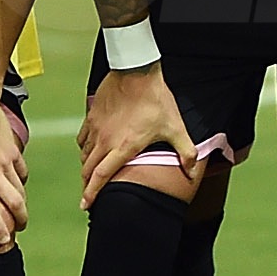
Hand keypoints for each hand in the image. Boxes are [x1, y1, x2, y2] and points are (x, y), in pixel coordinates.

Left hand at [0, 93, 31, 247]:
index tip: (4, 241)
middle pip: (14, 204)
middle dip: (19, 221)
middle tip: (17, 230)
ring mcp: (4, 162)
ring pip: (20, 190)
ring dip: (21, 205)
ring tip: (19, 214)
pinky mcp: (12, 151)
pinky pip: (21, 172)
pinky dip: (21, 183)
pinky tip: (16, 185)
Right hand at [78, 63, 195, 204]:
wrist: (136, 70)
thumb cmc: (156, 99)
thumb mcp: (174, 127)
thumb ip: (185, 151)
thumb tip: (194, 172)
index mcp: (123, 147)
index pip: (101, 176)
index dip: (92, 193)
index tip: (86, 205)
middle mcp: (105, 140)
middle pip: (88, 170)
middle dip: (87, 185)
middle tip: (89, 195)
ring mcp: (96, 128)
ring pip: (84, 155)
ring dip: (86, 168)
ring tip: (91, 176)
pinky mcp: (92, 116)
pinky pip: (82, 139)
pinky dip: (84, 148)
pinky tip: (90, 149)